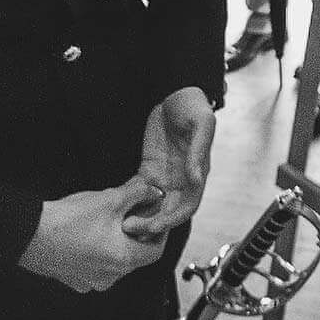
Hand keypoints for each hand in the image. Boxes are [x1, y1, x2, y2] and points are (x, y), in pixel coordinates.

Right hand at [18, 177, 169, 292]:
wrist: (28, 234)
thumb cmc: (68, 220)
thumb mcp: (110, 199)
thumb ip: (138, 194)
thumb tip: (152, 191)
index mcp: (123, 262)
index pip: (156, 252)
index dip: (160, 231)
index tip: (157, 216)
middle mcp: (108, 277)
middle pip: (135, 255)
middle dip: (137, 232)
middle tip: (133, 210)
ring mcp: (88, 280)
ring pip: (114, 258)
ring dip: (117, 239)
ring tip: (109, 216)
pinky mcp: (73, 277)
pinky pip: (95, 263)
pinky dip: (99, 247)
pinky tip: (90, 228)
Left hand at [122, 87, 215, 241]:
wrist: (175, 91)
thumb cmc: (193, 106)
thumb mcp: (201, 124)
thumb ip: (198, 151)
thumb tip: (197, 179)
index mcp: (197, 172)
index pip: (187, 206)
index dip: (172, 219)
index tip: (154, 226)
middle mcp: (182, 179)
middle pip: (168, 212)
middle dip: (151, 224)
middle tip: (129, 228)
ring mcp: (166, 175)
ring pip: (154, 206)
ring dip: (141, 216)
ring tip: (121, 223)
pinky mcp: (151, 168)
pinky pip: (141, 190)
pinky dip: (132, 200)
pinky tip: (118, 205)